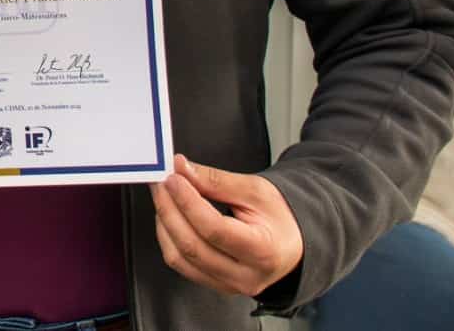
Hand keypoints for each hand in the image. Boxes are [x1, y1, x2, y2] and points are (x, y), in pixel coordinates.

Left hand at [150, 154, 303, 297]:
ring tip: (163, 194)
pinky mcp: (214, 283)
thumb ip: (216, 180)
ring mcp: (228, 285)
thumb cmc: (280, 217)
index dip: (188, 202)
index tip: (173, 178)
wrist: (293, 242)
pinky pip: (180, 264)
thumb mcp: (255, 190)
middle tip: (160, 181)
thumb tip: (182, 169)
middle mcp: (245, 276)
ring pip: (180, 257)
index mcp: (263, 251)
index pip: (214, 229)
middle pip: (192, 245)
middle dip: (169, 209)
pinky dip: (168, 237)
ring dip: (164, 222)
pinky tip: (169, 215)